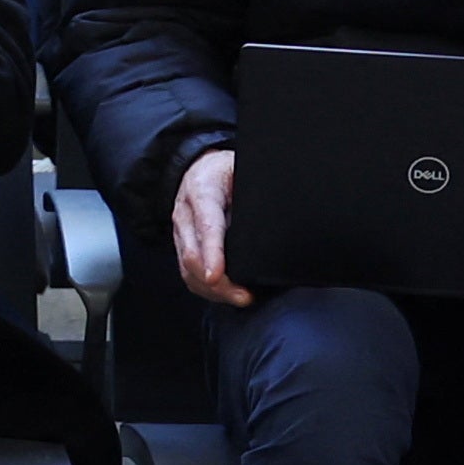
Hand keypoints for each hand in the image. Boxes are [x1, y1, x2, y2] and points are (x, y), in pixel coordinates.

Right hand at [173, 147, 248, 309]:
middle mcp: (185, 214)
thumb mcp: (240, 165)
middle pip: (193, 255)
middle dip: (216, 282)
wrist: (197, 169)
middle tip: (242, 296)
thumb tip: (282, 204)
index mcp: (201, 190)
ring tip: (240, 298)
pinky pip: (189, 274)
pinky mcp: (183, 246)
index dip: (212, 252)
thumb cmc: (224, 170)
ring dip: (212, 290)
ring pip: (189, 269)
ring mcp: (181, 232)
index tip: (216, 275)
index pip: (206, 225)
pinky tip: (227, 295)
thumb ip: (255, 185)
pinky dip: (206, 290)